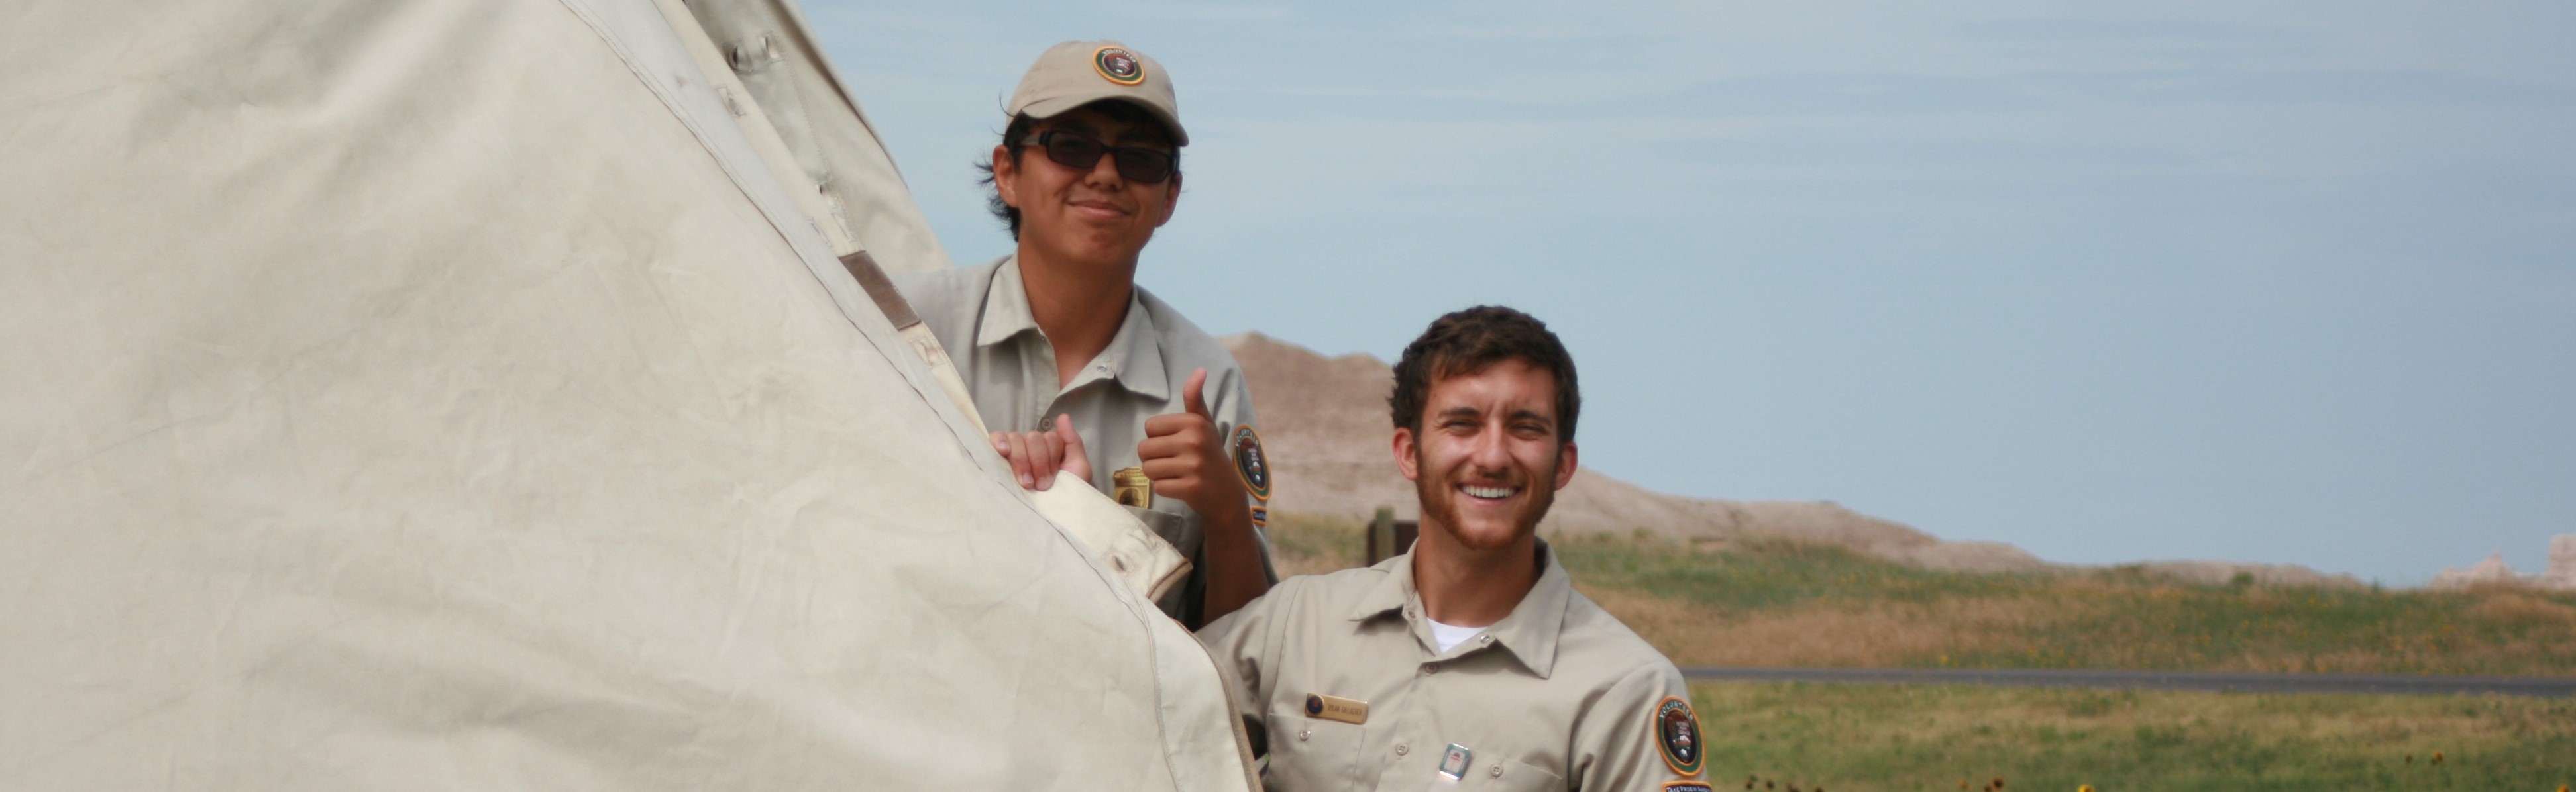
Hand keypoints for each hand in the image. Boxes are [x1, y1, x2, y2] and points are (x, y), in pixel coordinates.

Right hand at [991, 415, 1089, 490]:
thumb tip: (1063, 417)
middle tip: (1040, 486)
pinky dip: (999, 441)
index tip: (1051, 481)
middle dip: (1038, 463)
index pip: (1050, 438)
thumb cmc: (1064, 496)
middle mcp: (1031, 447)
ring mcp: (1014, 451)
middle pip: (1033, 438)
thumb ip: (1073, 442)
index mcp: (1049, 447)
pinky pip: (996, 438)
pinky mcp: (996, 457)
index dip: (1051, 459)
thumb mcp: (1078, 470)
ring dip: (1021, 461)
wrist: (1049, 518)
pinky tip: (1002, 451)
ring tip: (1025, 484)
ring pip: (1016, 439)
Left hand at [1137, 369, 1248, 519]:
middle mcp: (1194, 441)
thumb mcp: (1204, 424)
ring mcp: (1193, 466)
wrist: (1227, 493)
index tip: (1175, 445)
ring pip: (1148, 469)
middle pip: (1144, 449)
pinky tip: (1181, 486)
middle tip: (1174, 462)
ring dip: (1157, 474)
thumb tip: (1199, 370)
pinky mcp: (1190, 488)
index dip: (1157, 438)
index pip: (1149, 427)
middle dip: (1153, 458)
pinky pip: (1158, 487)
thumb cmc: (1210, 454)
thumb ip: (1194, 398)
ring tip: (1176, 474)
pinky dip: (1166, 489)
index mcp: (1194, 422)